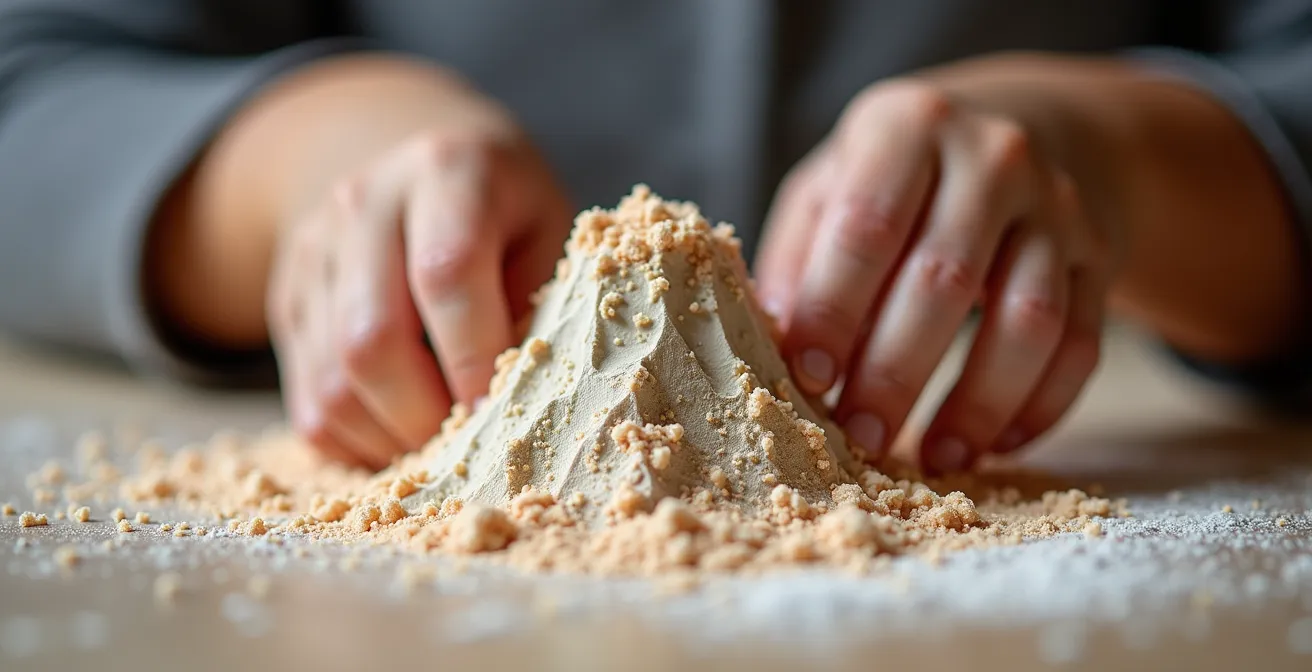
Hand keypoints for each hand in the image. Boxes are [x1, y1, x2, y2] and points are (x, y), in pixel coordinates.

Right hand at [266, 87, 571, 468]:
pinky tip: (400, 440)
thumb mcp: (546, 231)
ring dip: (389, 439)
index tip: (500, 412)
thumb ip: (540, 305)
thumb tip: (525, 405)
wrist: (412, 167)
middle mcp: (365, 202)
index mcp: (446, 172)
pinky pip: (306, 401)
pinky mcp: (287, 299)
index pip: (446, 275)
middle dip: (425, 416)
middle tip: (470, 447)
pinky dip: (355, 442)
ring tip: (439, 448)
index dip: (474, 358)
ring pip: (332, 382)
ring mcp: (313, 250)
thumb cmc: (505, 214)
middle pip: (373, 339)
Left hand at [756, 79, 1118, 474]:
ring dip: (978, 403)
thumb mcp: (833, 182)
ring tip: (934, 459)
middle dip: (895, 371)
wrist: (1030, 123)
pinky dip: (1040, 406)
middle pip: (945, 278)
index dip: (834, 308)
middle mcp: (993, 155)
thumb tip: (771, 341)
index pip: (866, 225)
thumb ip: (798, 255)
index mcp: (907, 125)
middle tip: (858, 437)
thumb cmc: (899, 176)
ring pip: (1028, 320)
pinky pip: (1081, 344)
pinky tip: (997, 446)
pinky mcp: (1098, 254)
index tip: (807, 377)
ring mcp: (1058, 205)